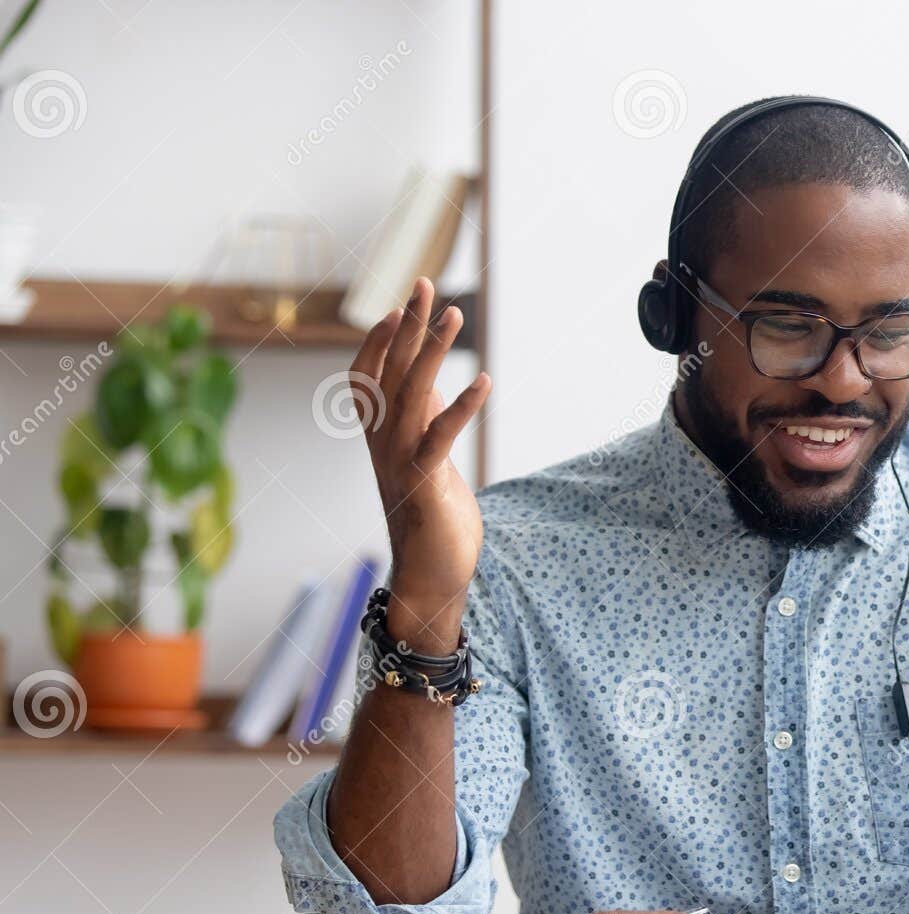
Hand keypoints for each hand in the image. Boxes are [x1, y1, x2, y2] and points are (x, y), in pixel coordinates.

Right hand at [348, 277, 490, 651]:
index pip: (367, 376)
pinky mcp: (426, 483)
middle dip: (408, 326)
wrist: (430, 578)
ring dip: (434, 351)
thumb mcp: (427, 460)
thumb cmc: (432, 517)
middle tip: (425, 284)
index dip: (380, 340)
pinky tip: (484, 382)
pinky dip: (461, 407)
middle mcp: (383, 445)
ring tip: (454, 315)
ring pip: (411, 394)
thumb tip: (432, 382)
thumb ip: (424, 421)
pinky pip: (440, 437)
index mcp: (380, 438)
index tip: (400, 306)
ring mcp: (400, 462)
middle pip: (390, 372)